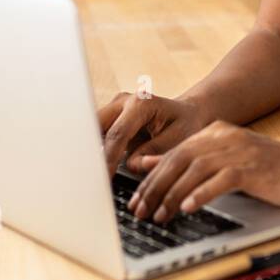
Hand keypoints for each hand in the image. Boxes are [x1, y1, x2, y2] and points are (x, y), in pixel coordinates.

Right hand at [97, 91, 214, 176]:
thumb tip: (132, 165)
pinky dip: (96, 151)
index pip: (118, 134)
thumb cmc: (186, 124)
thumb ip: (155, 152)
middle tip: (92, 178)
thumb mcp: (179, 139)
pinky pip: (96, 135)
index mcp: (141, 103)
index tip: (105, 177)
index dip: (109, 158)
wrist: (186, 113)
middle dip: (92, 153)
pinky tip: (96, 167)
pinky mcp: (109, 118)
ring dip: (92, 152)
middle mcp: (123, 102)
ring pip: (92, 131)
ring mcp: (113, 108)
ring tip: (92, 174)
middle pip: (96, 128)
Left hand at [127, 121, 279, 223]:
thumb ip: (188, 160)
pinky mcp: (251, 168)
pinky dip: (200, 194)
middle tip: (140, 210)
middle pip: (179, 160)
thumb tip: (148, 164)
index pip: (173, 154)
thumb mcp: (223, 159)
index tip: (137, 200)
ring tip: (160, 215)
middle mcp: (222, 137)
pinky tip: (187, 207)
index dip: (151, 178)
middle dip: (155, 188)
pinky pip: (220, 180)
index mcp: (213, 133)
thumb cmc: (267, 167)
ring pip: (194, 170)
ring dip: (172, 195)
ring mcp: (237, 151)